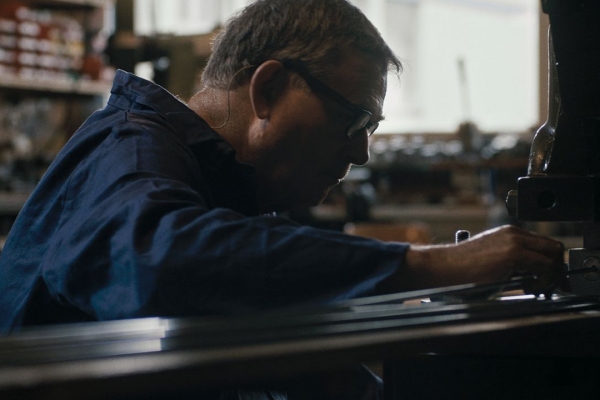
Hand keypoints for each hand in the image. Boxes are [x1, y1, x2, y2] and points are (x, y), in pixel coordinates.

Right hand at [391, 225, 565, 294]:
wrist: (445, 266)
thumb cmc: (461, 268)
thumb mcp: (491, 259)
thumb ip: (512, 262)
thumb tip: (531, 275)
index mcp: (508, 233)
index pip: (543, 244)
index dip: (549, 262)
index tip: (544, 278)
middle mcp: (514, 233)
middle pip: (553, 246)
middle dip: (556, 268)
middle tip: (545, 285)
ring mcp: (514, 240)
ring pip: (553, 254)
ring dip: (551, 274)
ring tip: (535, 288)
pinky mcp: (513, 253)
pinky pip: (545, 266)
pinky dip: (543, 280)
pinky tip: (527, 288)